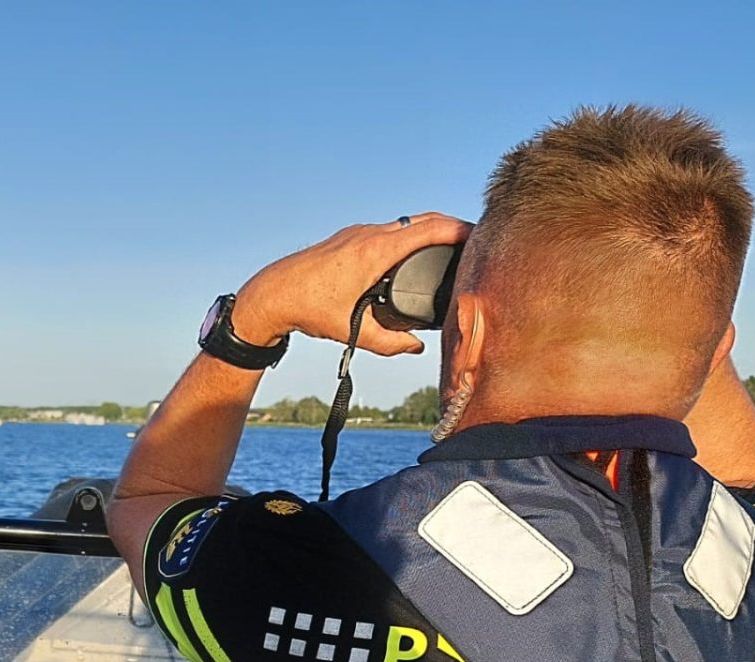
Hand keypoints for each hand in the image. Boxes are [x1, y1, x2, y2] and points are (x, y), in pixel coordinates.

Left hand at [231, 213, 473, 356]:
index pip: (428, 229)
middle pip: (422, 220)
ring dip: (429, 228)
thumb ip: (387, 342)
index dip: (459, 229)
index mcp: (374, 252)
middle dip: (452, 226)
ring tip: (452, 244)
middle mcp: (368, 235)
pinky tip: (415, 250)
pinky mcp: (350, 237)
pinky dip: (409, 235)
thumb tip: (415, 348)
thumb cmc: (308, 309)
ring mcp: (358, 232)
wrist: (272, 294)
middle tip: (477, 240)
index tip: (482, 234)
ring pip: (405, 223)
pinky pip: (389, 229)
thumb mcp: (349, 330)